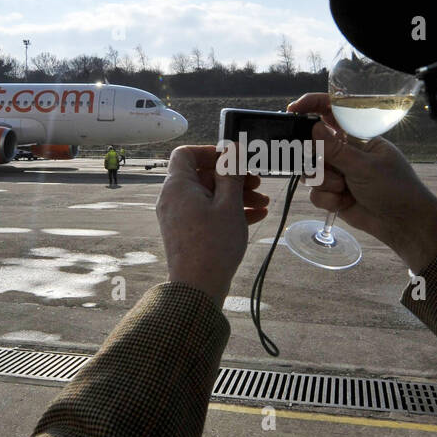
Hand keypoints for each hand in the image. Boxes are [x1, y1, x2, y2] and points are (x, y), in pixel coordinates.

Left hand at [156, 145, 270, 302]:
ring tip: (263, 202)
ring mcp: (179, 216)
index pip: (185, 154)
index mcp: (178, 186)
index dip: (210, 151)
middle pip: (203, 175)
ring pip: (209, 196)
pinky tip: (257, 216)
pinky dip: (228, 211)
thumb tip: (233, 148)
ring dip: (236, 195)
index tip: (233, 158)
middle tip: (257, 182)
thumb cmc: (213, 245)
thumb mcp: (229, 204)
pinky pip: (207, 213)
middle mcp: (174, 199)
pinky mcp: (187, 232)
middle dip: (232, 177)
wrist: (198, 287)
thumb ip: (231, 173)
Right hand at [288, 93, 436, 272]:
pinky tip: (343, 203)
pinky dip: (327, 199)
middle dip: (316, 158)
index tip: (294, 110)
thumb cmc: (395, 188)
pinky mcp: (334, 194)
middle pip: (314, 145)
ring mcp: (339, 173)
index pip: (333, 112)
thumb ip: (336, 149)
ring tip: (343, 189)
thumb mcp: (365, 166)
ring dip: (324, 182)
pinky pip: (315, 192)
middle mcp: (346, 152)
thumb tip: (313, 127)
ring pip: (312, 171)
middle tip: (327, 167)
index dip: (312, 106)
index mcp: (358, 136)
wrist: (402, 224)